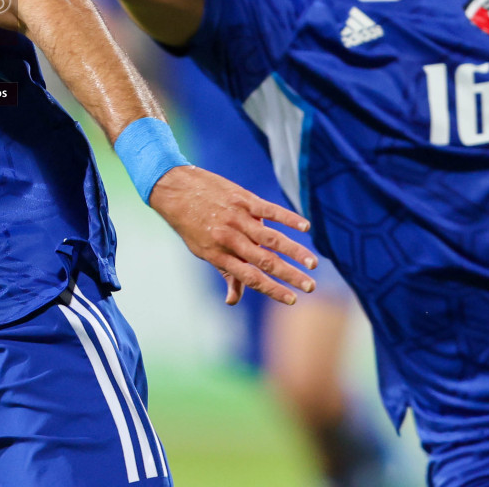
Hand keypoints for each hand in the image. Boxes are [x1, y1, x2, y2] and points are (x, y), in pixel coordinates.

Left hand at [146, 165, 317, 305]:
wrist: (175, 188)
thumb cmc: (190, 224)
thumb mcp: (202, 251)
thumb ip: (225, 272)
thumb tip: (233, 301)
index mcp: (219, 255)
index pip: (250, 278)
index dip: (272, 290)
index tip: (292, 300)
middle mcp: (230, 238)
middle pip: (265, 261)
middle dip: (290, 276)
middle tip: (311, 287)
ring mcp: (238, 218)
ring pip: (272, 238)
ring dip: (295, 252)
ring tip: (313, 264)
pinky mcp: (243, 199)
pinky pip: (270, 210)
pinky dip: (288, 219)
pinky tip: (305, 227)